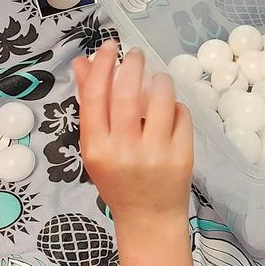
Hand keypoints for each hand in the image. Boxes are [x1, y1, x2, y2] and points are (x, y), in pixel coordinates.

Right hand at [75, 42, 192, 221]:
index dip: (102, 64)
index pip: (95, 95)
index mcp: (96, 147)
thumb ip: (90, 105)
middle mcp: (123, 150)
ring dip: (158, 80)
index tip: (110, 47)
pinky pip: (180, 113)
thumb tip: (83, 62)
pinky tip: (168, 110)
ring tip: (156, 80)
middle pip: (127, 91)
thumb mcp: (96, 146)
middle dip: (132, 63)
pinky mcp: (181, 156)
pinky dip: (174, 105)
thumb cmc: (117, 179)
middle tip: (135, 55)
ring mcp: (154, 153)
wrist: (147, 218)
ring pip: (159, 96)